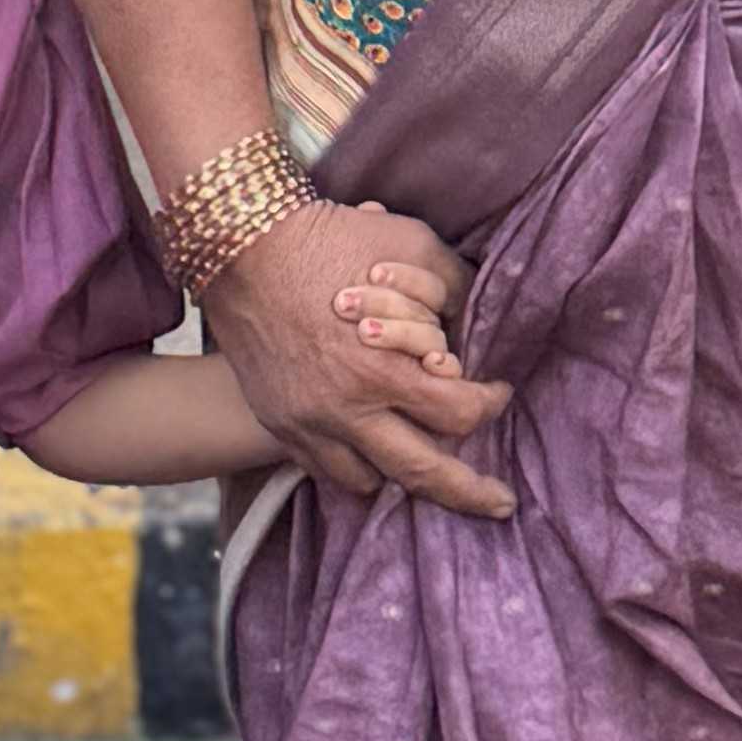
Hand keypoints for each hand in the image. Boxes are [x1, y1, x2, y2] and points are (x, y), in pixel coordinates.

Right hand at [204, 200, 509, 516]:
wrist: (240, 246)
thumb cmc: (331, 237)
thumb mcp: (411, 244)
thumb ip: (454, 287)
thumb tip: (477, 319)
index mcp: (384, 370)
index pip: (460, 415)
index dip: (490, 405)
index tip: (497, 393)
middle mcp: (346, 410)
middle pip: (422, 473)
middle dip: (469, 493)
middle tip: (500, 503)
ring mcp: (307, 423)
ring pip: (367, 482)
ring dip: (399, 473)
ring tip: (420, 461)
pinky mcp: (278, 422)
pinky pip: (322, 469)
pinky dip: (352, 464)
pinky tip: (370, 448)